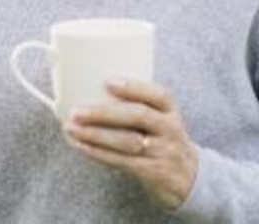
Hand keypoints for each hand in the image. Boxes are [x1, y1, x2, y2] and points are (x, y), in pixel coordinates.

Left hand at [63, 80, 198, 210]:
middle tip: (77, 111)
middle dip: (104, 113)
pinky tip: (80, 145)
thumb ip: (136, 104)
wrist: (187, 177)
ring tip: (71, 128)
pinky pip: (122, 161)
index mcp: (170, 110)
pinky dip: (98, 153)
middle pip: (138, 116)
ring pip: (127, 141)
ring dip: (95, 135)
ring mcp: (162, 152)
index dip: (133, 86)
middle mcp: (169, 129)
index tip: (107, 80)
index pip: (157, 94)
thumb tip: (89, 87)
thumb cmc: (161, 138)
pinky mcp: (152, 172)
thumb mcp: (160, 118)